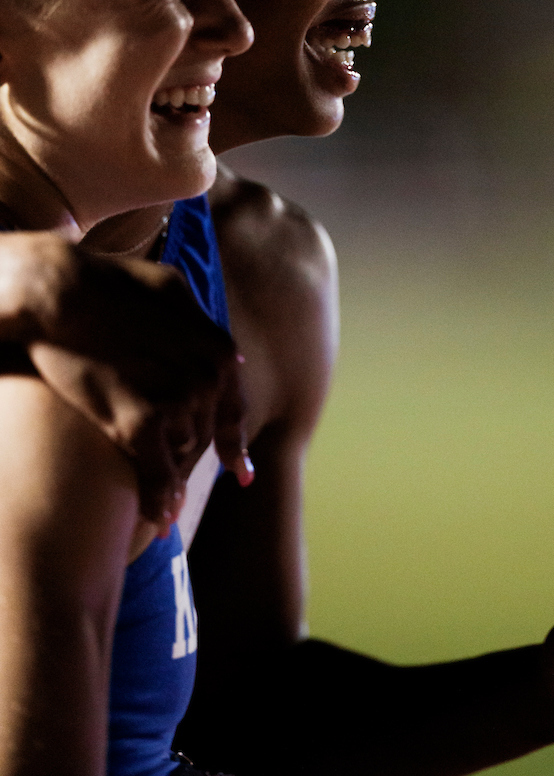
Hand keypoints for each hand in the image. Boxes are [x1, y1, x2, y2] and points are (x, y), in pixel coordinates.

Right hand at [0, 233, 253, 525]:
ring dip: (173, 475)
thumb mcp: (173, 292)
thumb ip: (202, 325)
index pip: (233, 407)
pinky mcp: (140, 422)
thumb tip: (229, 356)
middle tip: (174, 478)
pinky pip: (159, 473)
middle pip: (204, 432)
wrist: (63, 292)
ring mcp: (177, 401)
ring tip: (164, 501)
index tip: (240, 473)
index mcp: (218, 348)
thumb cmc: (109, 285)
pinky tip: (160, 519)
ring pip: (182, 452)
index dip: (233, 443)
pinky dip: (161, 499)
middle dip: (189, 455)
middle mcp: (207, 377)